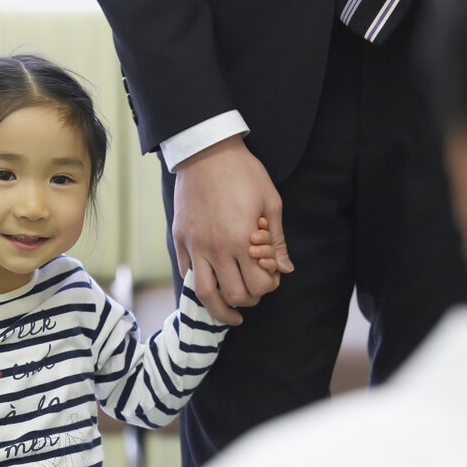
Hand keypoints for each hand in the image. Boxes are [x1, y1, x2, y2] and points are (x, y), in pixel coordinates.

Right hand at [173, 137, 293, 324]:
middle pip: (234, 295)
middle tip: (253, 295)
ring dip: (219, 309)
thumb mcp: (271, 202)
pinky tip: (210, 281)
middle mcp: (217, 249)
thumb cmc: (244, 173)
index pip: (258, 285)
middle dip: (249, 300)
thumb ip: (278, 240)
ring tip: (228, 314)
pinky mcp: (180, 239)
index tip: (271, 278)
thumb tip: (285, 269)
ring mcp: (195, 246)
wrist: (206, 151)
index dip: (269, 287)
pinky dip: (199, 282)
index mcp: (242, 241)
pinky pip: (187, 272)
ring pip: (205, 294)